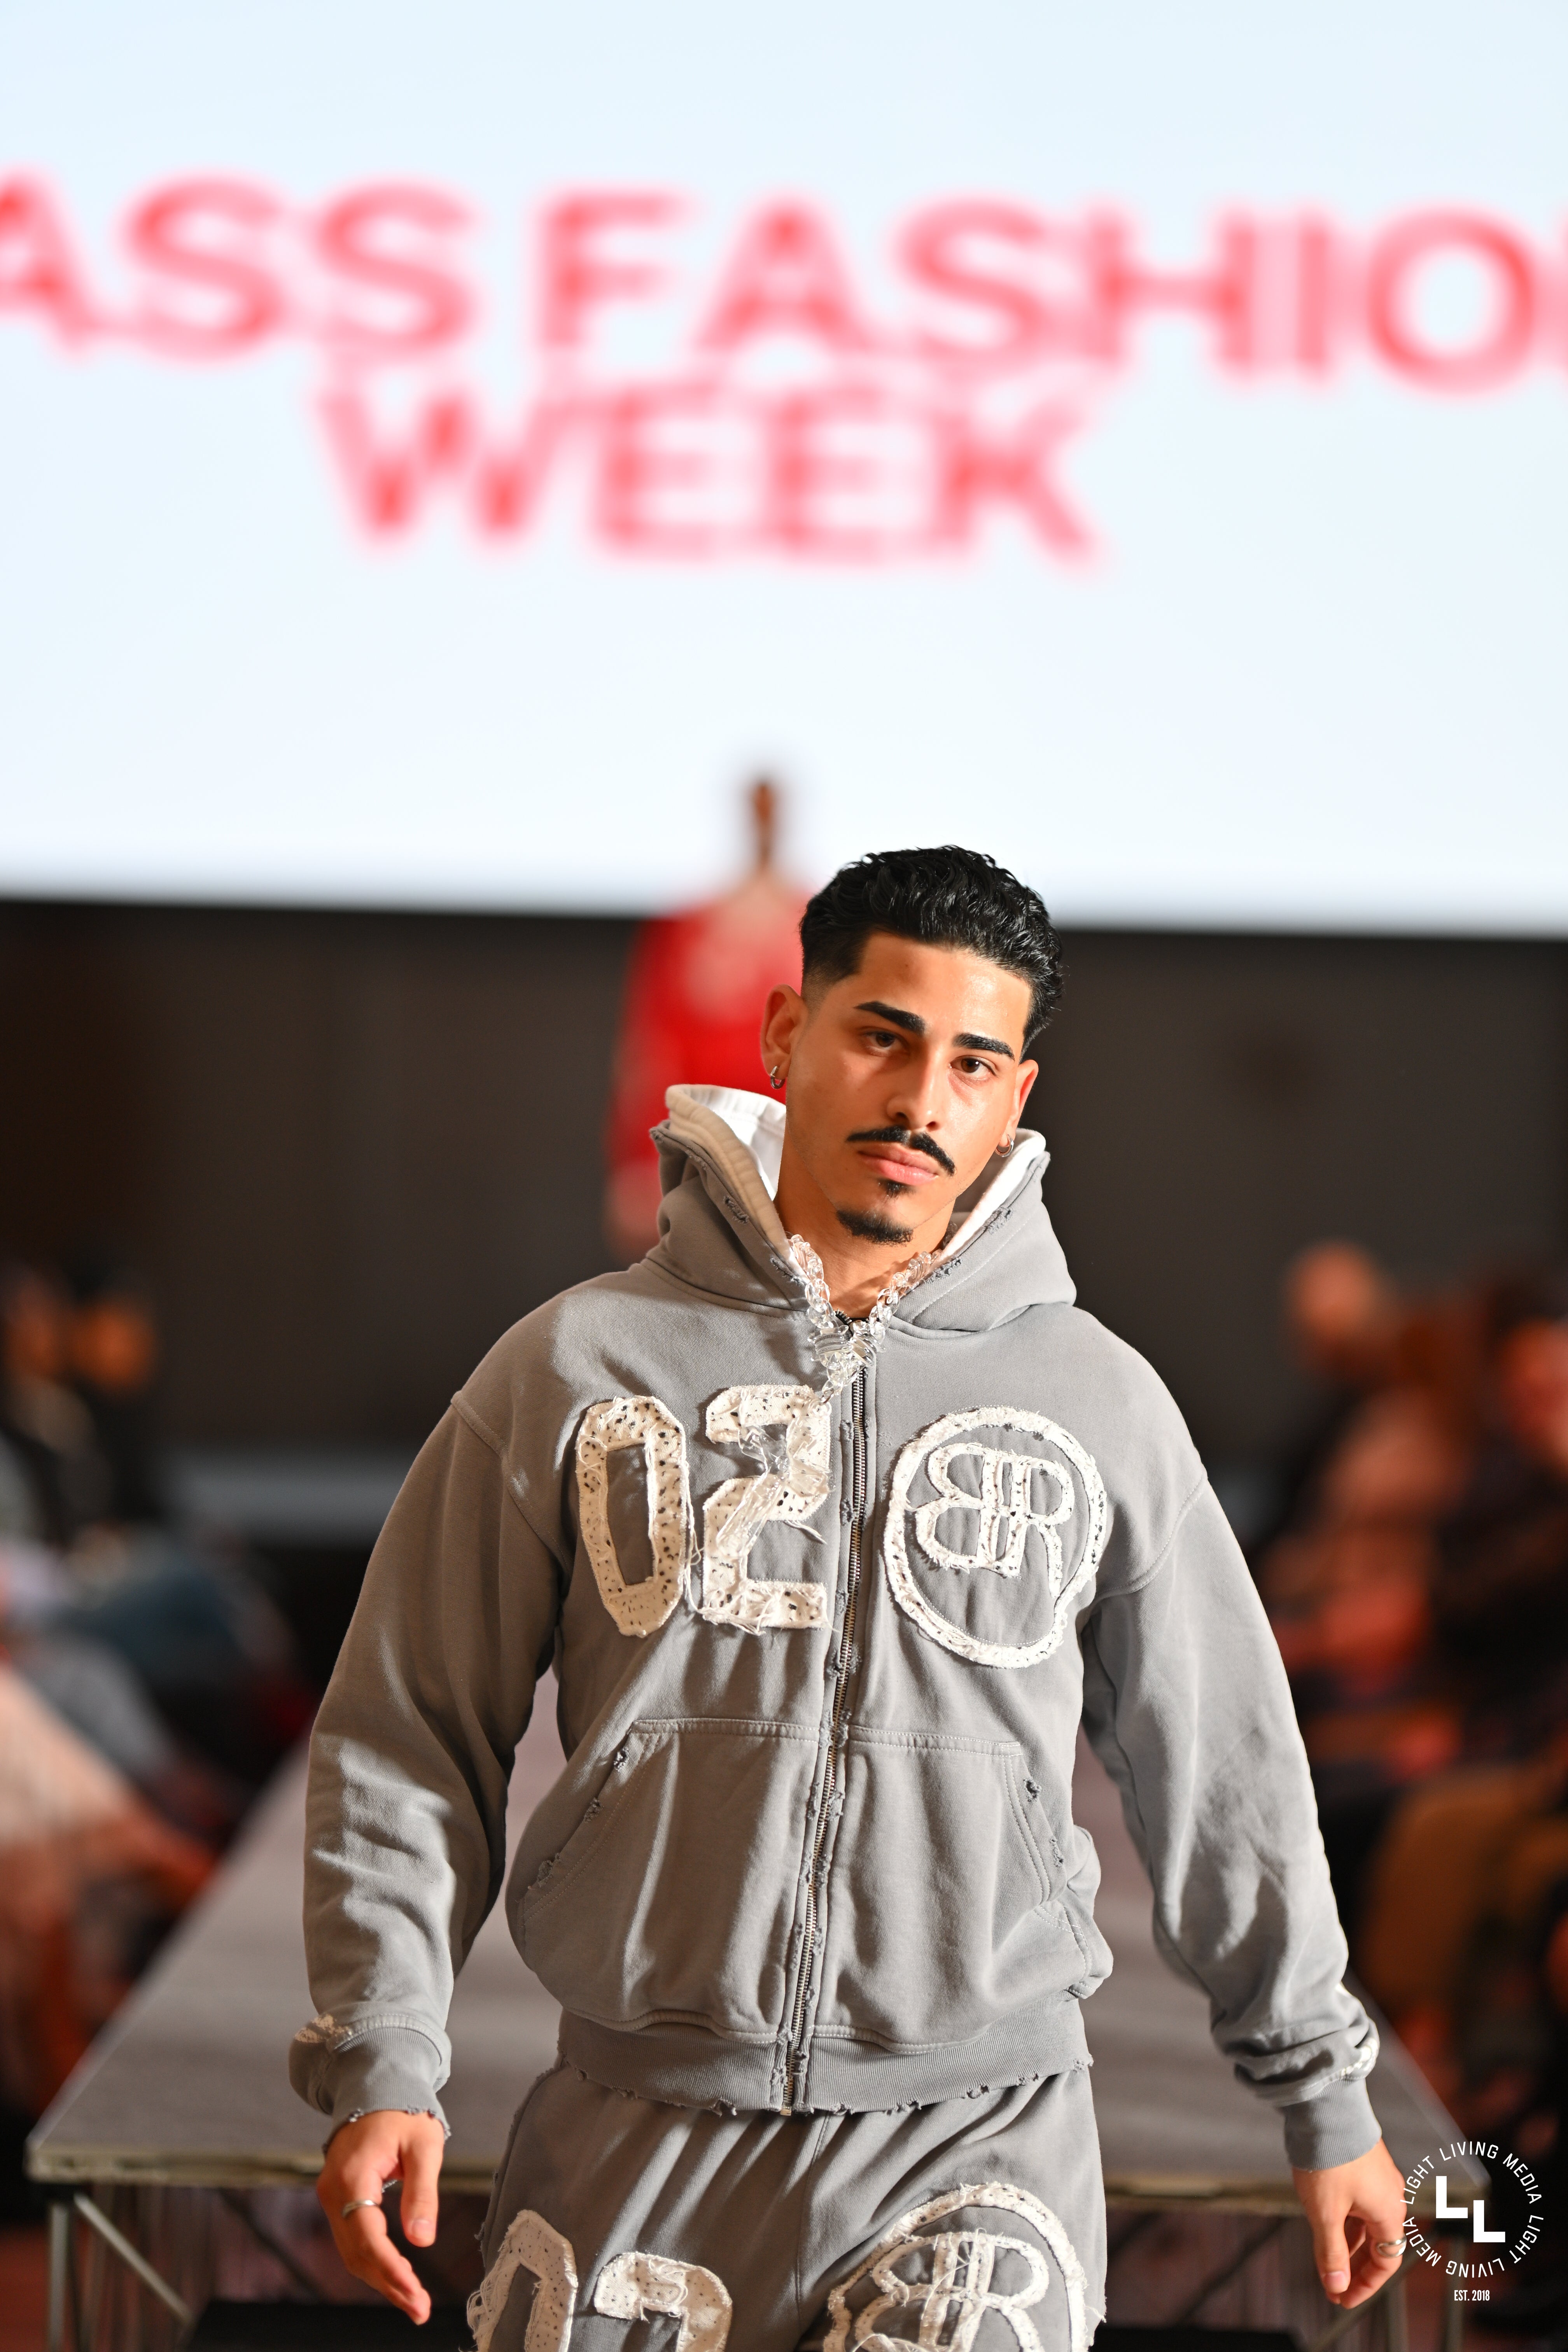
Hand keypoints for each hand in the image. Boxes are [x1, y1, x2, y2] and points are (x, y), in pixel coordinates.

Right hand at [316, 2108, 446, 2321]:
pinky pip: (352, 2238)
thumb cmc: (403, 2111)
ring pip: (352, 2251)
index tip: (416, 2296)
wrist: (377, 2085)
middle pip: (357, 2253)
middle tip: (420, 2310)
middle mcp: (333, 2191)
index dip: (391, 2272)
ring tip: (413, 2301)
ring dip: (381, 2278)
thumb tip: (423, 2240)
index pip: (368, 2239)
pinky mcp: (338, 2198)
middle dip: (388, 2284)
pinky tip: (396, 2275)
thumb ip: (422, 2193)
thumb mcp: (424, 2146)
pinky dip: (373, 2260)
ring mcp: (331, 2196)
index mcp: (353, 2177)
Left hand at [1293, 2138, 1406, 2307]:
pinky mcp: (1365, 2165)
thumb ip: (1331, 2253)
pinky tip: (1327, 2228)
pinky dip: (1346, 2221)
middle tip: (1332, 2286)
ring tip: (1325, 2261)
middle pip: (1377, 2245)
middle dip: (1354, 2268)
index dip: (1364, 2285)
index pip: (1385, 2263)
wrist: (1326, 2106)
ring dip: (1348, 2245)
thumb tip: (1336, 2287)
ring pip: (1366, 2223)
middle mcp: (1391, 2197)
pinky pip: (1360, 2203)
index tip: (1342, 2298)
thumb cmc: (1330, 2158)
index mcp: (1389, 2213)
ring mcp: (1379, 2179)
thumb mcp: (1325, 2213)